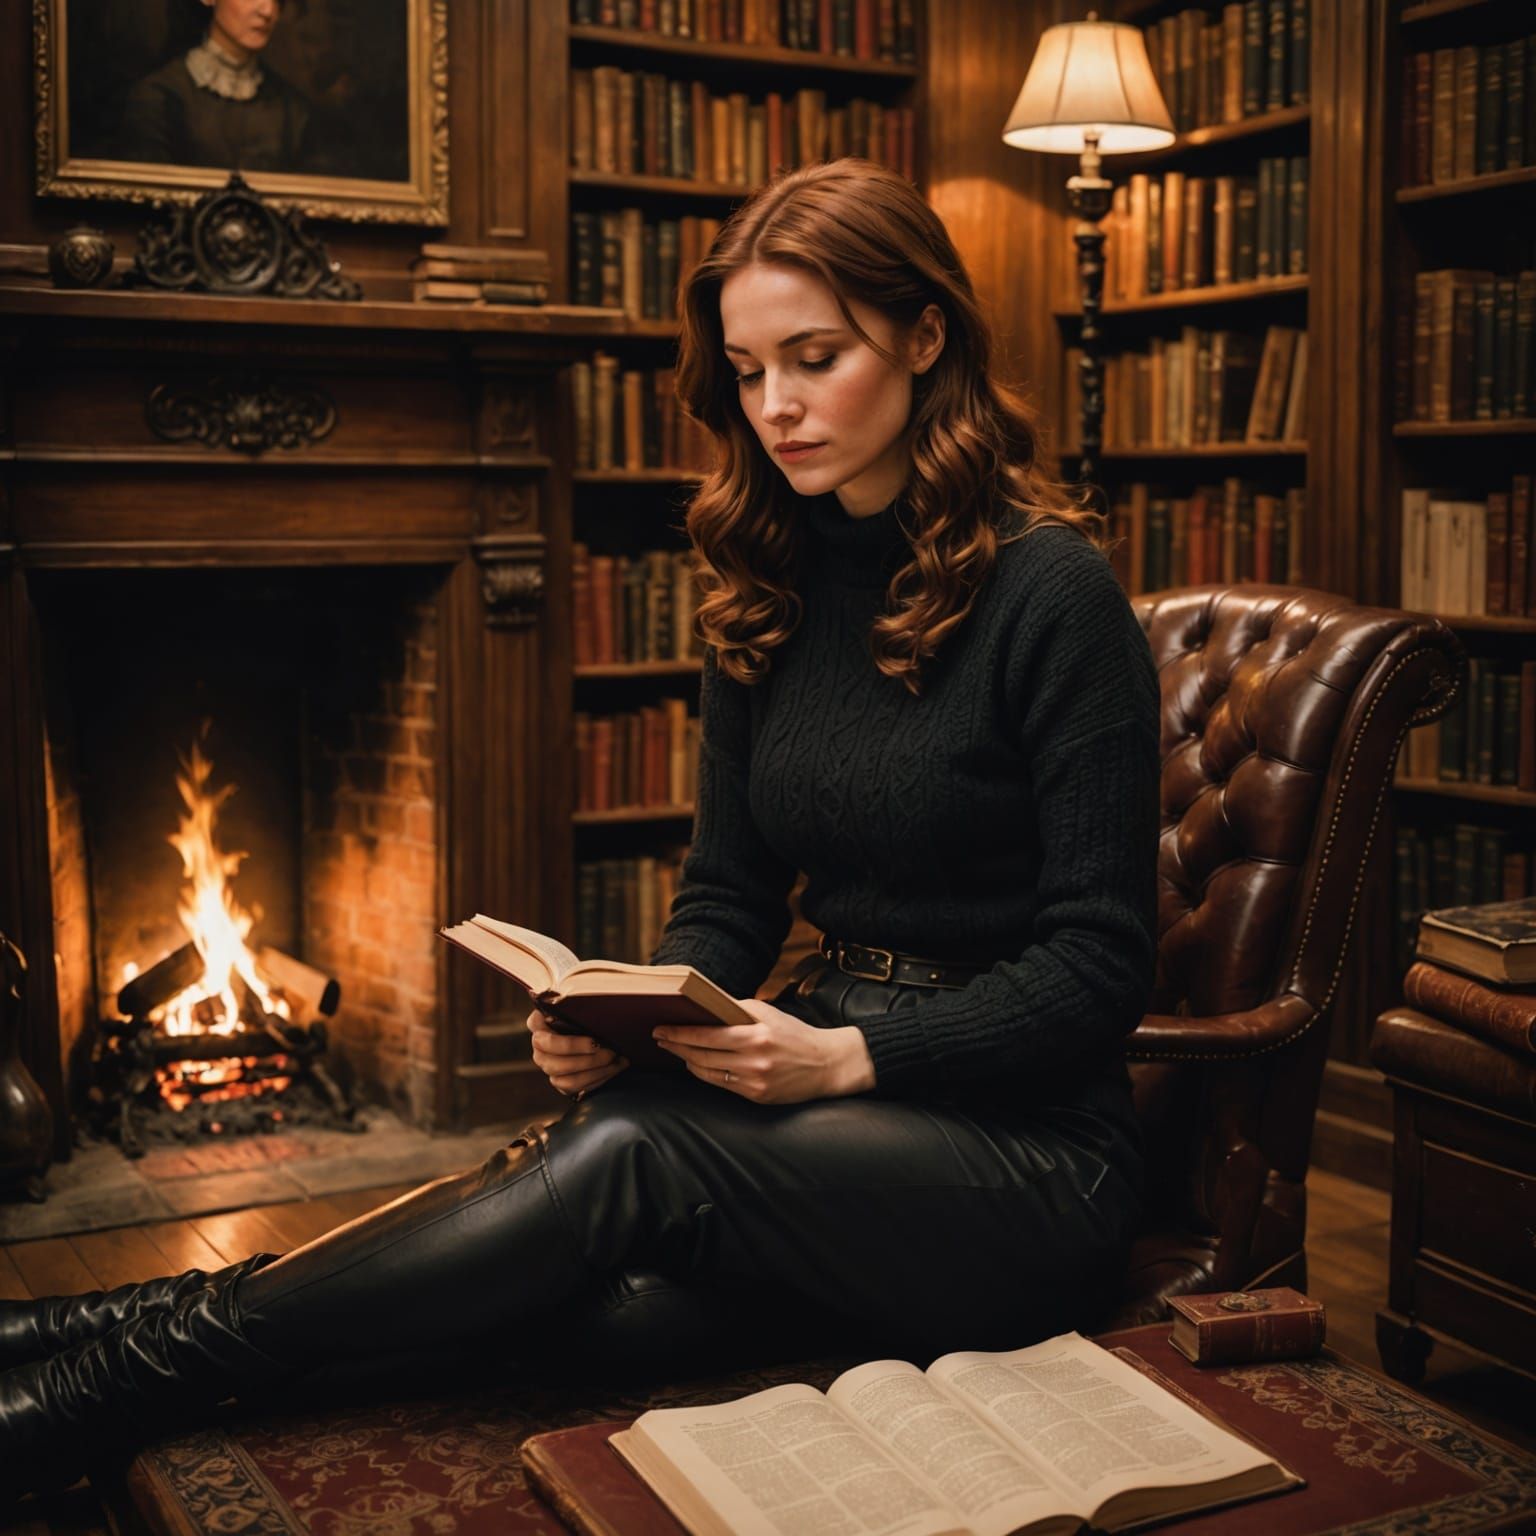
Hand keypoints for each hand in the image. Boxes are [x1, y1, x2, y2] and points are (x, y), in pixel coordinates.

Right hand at [528, 1010, 628, 1098]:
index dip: (570, 1045)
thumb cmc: (584, 1009)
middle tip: (611, 1052)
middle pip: (555, 1063)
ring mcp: (547, 1065)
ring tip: (615, 1062)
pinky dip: (597, 1079)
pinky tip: (613, 1069)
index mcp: (537, 1023)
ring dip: (595, 1072)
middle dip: (588, 1061)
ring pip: (566, 1079)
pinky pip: (575, 1087)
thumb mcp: (580, 1003)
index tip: (595, 1042)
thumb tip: (597, 1011)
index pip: (544, 1038)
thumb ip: (580, 1007)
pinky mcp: (559, 1080)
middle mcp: (539, 1047)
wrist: (592, 1024)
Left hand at [652, 999, 875, 1103]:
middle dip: (677, 1046)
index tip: (661, 1029)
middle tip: (660, 1038)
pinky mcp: (756, 1097)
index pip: (707, 1035)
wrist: (827, 1065)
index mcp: (756, 1036)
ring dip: (687, 1061)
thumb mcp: (769, 1013)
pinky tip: (697, 1064)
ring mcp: (754, 1082)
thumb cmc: (796, 1034)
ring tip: (675, 1050)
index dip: (680, 1033)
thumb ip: (736, 1010)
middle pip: (701, 1056)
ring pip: (707, 1073)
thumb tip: (704, 1008)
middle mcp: (754, 1062)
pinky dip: (705, 1073)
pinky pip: (721, 1085)